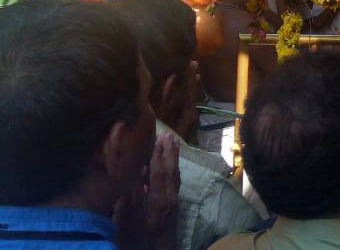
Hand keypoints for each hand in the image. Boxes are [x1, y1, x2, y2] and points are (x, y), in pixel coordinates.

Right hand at [115, 133, 179, 249]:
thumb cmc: (138, 241)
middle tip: (167, 134)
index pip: (160, 174)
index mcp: (158, 202)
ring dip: (173, 158)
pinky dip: (173, 169)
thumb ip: (132, 201)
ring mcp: (173, 202)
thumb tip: (136, 178)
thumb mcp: (129, 223)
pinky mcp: (174, 206)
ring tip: (172, 142)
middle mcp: (169, 199)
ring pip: (175, 176)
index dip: (159, 155)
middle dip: (169, 152)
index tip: (157, 138)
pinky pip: (175, 182)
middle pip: (171, 171)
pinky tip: (170, 164)